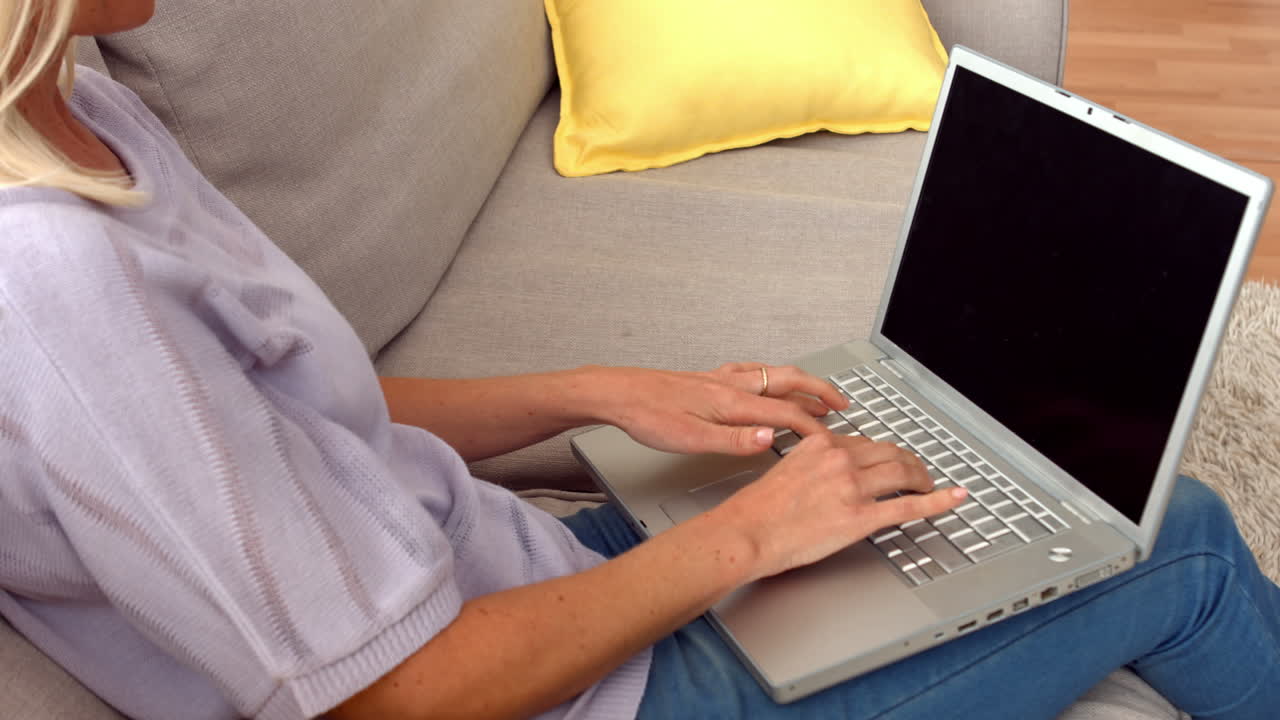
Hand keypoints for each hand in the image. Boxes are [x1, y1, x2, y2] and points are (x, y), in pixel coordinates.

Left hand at [590, 363, 850, 455]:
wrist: (618, 393)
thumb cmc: (648, 417)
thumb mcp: (691, 440)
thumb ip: (734, 441)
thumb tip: (769, 441)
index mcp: (732, 403)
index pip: (786, 415)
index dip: (813, 429)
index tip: (832, 442)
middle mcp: (731, 385)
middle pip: (788, 382)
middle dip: (820, 392)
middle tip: (842, 404)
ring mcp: (720, 378)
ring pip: (772, 374)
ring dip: (800, 383)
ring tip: (815, 395)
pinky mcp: (707, 378)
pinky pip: (751, 371)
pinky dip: (771, 376)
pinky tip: (765, 381)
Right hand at [711, 433, 968, 581]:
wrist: (747, 532)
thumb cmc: (757, 509)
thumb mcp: (785, 468)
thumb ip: (813, 462)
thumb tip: (830, 468)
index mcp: (821, 444)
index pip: (865, 443)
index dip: (882, 454)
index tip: (888, 460)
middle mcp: (841, 460)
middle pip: (890, 453)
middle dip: (909, 462)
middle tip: (917, 472)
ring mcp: (853, 488)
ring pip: (903, 473)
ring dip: (923, 478)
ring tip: (929, 485)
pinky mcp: (861, 517)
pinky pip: (908, 507)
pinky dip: (938, 501)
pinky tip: (953, 497)